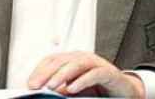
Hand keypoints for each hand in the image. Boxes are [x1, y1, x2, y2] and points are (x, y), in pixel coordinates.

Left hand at [27, 52, 144, 97]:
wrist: (125, 92)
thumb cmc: (99, 90)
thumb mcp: (75, 90)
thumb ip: (61, 91)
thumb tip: (44, 94)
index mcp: (73, 62)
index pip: (53, 60)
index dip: (40, 70)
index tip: (30, 83)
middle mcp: (84, 60)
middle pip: (62, 60)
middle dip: (47, 72)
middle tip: (35, 85)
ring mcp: (97, 65)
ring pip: (77, 63)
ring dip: (62, 74)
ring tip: (51, 86)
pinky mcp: (109, 73)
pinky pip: (95, 74)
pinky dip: (83, 80)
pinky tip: (72, 88)